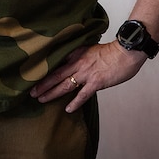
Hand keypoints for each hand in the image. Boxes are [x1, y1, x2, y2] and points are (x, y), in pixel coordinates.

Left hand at [29, 41, 146, 112]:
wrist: (127, 51)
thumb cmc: (112, 51)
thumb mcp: (90, 49)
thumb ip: (79, 57)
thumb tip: (72, 66)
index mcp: (75, 54)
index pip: (56, 64)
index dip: (44, 72)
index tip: (33, 77)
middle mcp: (77, 64)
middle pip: (55, 75)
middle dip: (42, 85)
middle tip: (31, 92)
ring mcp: (86, 74)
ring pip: (64, 85)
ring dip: (52, 93)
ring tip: (41, 99)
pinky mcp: (96, 82)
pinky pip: (82, 95)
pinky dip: (75, 102)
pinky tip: (67, 109)